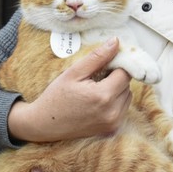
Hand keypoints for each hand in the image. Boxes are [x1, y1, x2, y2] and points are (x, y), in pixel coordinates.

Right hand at [8, 37, 131, 141]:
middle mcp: (112, 112)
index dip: (116, 65)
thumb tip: (116, 41)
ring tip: (95, 89)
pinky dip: (114, 102)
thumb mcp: (74, 72)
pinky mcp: (112, 130)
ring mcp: (113, 123)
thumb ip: (97, 56)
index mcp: (103, 96)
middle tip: (95, 77)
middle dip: (115, 77)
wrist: (45, 124)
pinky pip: (122, 109)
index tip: (104, 64)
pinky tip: (96, 101)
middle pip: (127, 85)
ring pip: (127, 97)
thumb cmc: (56, 96)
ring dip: (116, 90)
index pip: (125, 73)